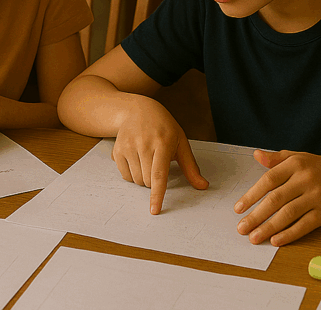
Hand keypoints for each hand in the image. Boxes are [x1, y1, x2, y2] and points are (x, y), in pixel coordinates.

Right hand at [112, 96, 208, 213]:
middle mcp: (144, 144)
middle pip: (148, 181)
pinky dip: (132, 174)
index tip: (154, 210)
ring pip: (137, 180)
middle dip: (155, 181)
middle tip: (158, 163)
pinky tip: (136, 159)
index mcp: (163, 143)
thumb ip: (191, 167)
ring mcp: (129, 146)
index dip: (157, 194)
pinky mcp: (117, 150)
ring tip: (147, 160)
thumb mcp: (181, 142)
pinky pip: (125, 176)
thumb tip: (203, 186)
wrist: (138, 110)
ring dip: (144, 178)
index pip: (159, 174)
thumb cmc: (164, 127)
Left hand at [233, 150, 320, 246]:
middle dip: (255, 216)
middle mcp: (305, 179)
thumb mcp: (301, 157)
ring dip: (268, 228)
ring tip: (254, 237)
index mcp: (296, 164)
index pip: (268, 180)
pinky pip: (304, 225)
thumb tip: (257, 155)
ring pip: (287, 214)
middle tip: (241, 228)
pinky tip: (276, 240)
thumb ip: (277, 158)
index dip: (251, 195)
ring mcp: (316, 196)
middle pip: (275, 200)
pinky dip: (289, 234)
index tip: (238, 208)